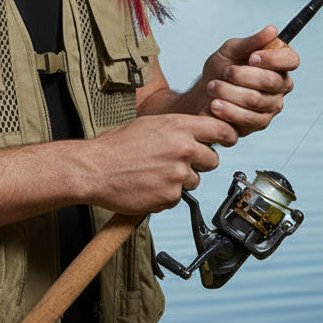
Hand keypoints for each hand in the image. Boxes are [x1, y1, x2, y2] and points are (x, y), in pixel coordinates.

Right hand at [85, 113, 236, 214]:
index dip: (227, 136)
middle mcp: (182, 148)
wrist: (94, 169)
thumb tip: (197, 133)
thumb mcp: (150, 124)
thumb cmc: (117, 146)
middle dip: (200, 163)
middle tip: (179, 163)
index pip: (220, 130)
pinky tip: (148, 186)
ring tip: (155, 174)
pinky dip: (166, 195)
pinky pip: (178, 197)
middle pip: (212, 159)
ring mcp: (178, 174)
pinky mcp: (170, 196)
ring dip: (181, 180)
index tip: (228, 140)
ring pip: (195, 180)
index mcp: (178, 127)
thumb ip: (177, 128)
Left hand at [201, 25, 298, 135]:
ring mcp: (273, 106)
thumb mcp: (232, 49)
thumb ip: (252, 41)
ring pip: (256, 99)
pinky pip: (248, 118)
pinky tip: (214, 104)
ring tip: (212, 86)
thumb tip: (272, 30)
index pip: (291, 60)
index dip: (273, 59)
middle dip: (242, 75)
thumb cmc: (222, 67)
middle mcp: (281, 85)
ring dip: (229, 92)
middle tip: (224, 71)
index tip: (251, 57)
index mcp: (279, 64)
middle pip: (271, 81)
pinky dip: (228, 110)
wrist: (205, 92)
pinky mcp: (260, 123)